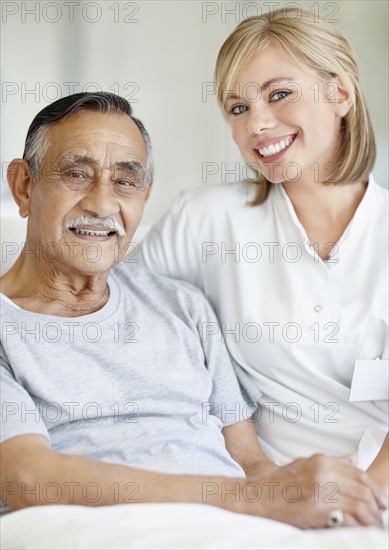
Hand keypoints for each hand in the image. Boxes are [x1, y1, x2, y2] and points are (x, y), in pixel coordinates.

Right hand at [241, 454, 387, 528]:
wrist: (255, 497)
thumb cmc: (278, 483)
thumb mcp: (304, 464)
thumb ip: (331, 462)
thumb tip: (354, 458)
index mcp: (320, 460)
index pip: (358, 473)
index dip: (373, 489)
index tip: (380, 500)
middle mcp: (322, 472)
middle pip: (362, 489)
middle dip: (375, 504)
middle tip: (380, 515)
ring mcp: (320, 491)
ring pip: (360, 504)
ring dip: (371, 518)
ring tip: (373, 525)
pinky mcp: (317, 510)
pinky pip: (348, 519)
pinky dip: (359, 526)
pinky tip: (360, 530)